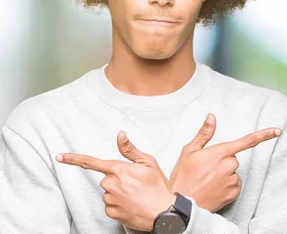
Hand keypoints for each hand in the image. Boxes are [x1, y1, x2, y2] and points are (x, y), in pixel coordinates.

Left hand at [56, 131, 174, 231]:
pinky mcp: (111, 213)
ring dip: (119, 192)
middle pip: (106, 179)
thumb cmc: (158, 187)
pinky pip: (110, 205)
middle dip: (118, 180)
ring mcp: (110, 200)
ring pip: (108, 193)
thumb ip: (130, 150)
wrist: (164, 212)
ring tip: (136, 195)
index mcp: (119, 170)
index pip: (92, 162)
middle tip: (136, 184)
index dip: (74, 159)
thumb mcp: (148, 163)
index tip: (60, 156)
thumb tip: (120, 135)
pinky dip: (119, 204)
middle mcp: (111, 185)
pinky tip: (132, 204)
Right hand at [170, 113, 280, 212]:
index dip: (264, 135)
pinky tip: (213, 188)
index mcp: (220, 152)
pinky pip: (235, 184)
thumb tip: (212, 117)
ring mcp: (232, 180)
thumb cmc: (183, 177)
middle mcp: (229, 165)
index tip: (277, 131)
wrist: (182, 204)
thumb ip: (204, 133)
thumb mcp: (189, 151)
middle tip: (206, 169)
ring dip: (224, 174)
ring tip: (208, 181)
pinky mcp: (234, 192)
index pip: (246, 141)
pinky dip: (226, 186)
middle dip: (223, 161)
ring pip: (234, 172)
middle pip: (234, 158)